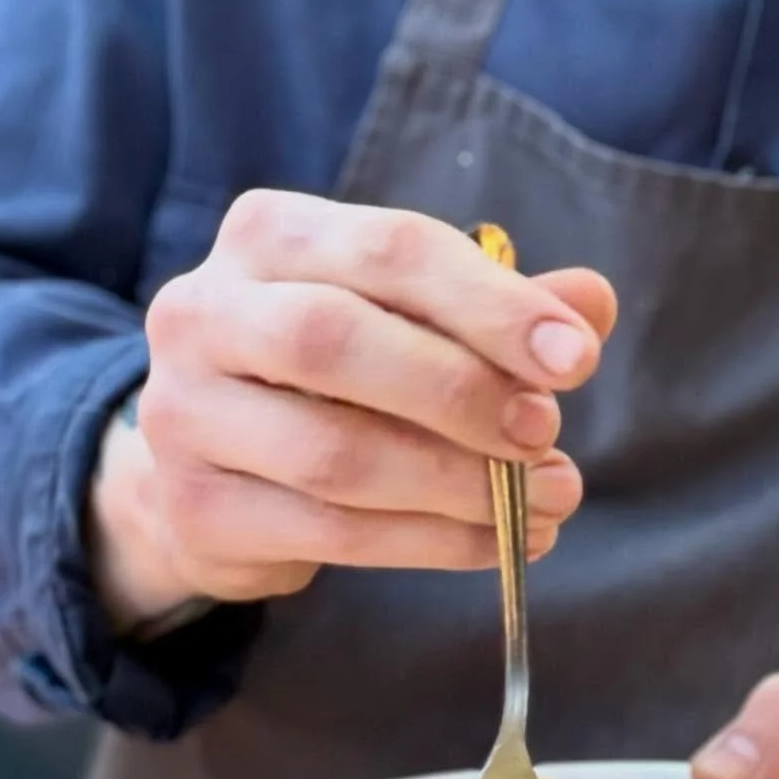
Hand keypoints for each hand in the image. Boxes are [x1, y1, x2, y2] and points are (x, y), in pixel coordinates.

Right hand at [88, 193, 615, 629]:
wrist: (212, 464)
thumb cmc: (332, 371)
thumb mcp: (409, 317)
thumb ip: (494, 308)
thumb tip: (592, 302)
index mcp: (270, 235)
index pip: (389, 249)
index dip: (491, 304)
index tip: (577, 358)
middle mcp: (205, 310)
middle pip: (337, 341)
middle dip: (462, 392)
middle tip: (546, 432)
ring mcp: (186, 413)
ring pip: (335, 454)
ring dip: (459, 484)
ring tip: (546, 498)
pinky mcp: (197, 508)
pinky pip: (331, 532)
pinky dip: (432, 542)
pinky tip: (498, 542)